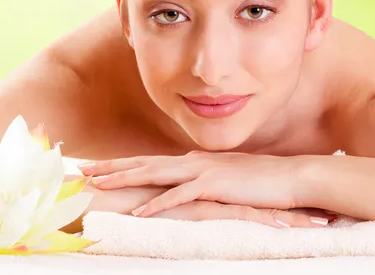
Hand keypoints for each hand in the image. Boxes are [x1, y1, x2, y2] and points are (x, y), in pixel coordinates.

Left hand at [79, 151, 320, 217]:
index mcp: (193, 162)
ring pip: (155, 174)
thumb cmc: (260, 182)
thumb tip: (190, 186)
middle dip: (113, 166)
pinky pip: (180, 196)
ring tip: (100, 184)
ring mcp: (202, 171)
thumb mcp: (227, 181)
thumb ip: (206, 182)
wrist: (290, 177)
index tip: (100, 167)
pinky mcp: (215, 186)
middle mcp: (193, 162)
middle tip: (84, 169)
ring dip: (126, 178)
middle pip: (144, 162)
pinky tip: (140, 212)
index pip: (151, 162)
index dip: (124, 164)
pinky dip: (158, 204)